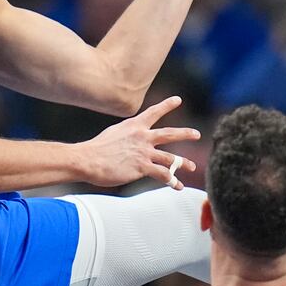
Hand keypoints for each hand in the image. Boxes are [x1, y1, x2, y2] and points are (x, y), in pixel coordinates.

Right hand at [77, 96, 199, 189]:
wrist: (88, 159)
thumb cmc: (96, 149)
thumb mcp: (113, 133)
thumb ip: (126, 135)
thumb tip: (130, 139)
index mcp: (134, 126)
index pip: (153, 112)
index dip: (167, 105)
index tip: (178, 100)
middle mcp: (142, 136)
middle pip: (169, 133)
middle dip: (185, 133)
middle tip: (197, 134)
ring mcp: (144, 152)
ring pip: (171, 157)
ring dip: (183, 163)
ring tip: (192, 167)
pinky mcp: (142, 167)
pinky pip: (163, 174)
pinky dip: (172, 181)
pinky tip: (177, 186)